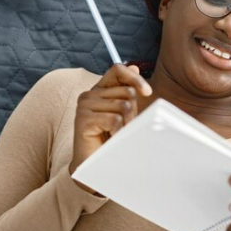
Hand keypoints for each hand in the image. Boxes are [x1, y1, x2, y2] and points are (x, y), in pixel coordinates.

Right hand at [69, 64, 152, 193]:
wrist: (92, 164)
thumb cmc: (109, 138)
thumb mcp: (123, 113)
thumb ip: (127, 92)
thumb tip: (136, 67)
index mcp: (99, 90)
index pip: (118, 70)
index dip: (135, 78)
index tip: (147, 92)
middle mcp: (89, 95)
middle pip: (126, 93)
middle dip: (133, 113)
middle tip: (124, 128)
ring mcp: (84, 106)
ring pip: (123, 107)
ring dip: (126, 124)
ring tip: (117, 134)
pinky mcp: (83, 119)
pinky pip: (114, 120)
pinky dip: (118, 132)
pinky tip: (111, 139)